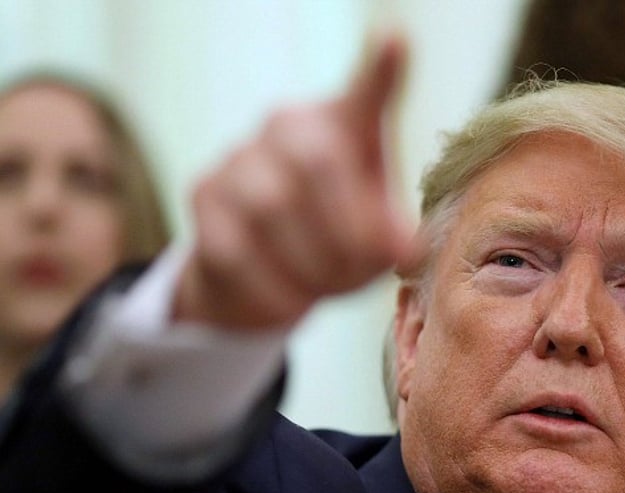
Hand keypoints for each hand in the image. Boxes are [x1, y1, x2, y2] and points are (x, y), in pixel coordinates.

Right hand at [174, 32, 412, 329]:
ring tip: (329, 287)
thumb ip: (390, 237)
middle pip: (316, 161)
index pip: (366, 91)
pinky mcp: (202, 195)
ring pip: (270, 208)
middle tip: (366, 268)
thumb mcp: (374, 241)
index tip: (395, 39)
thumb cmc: (334, 243)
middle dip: (347, 231)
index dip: (382, 69)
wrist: (262, 276)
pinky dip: (274, 288)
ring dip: (312, 265)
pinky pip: (235, 248)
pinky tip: (291, 300)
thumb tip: (401, 248)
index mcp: (345, 126)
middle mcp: (289, 124)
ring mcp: (240, 155)